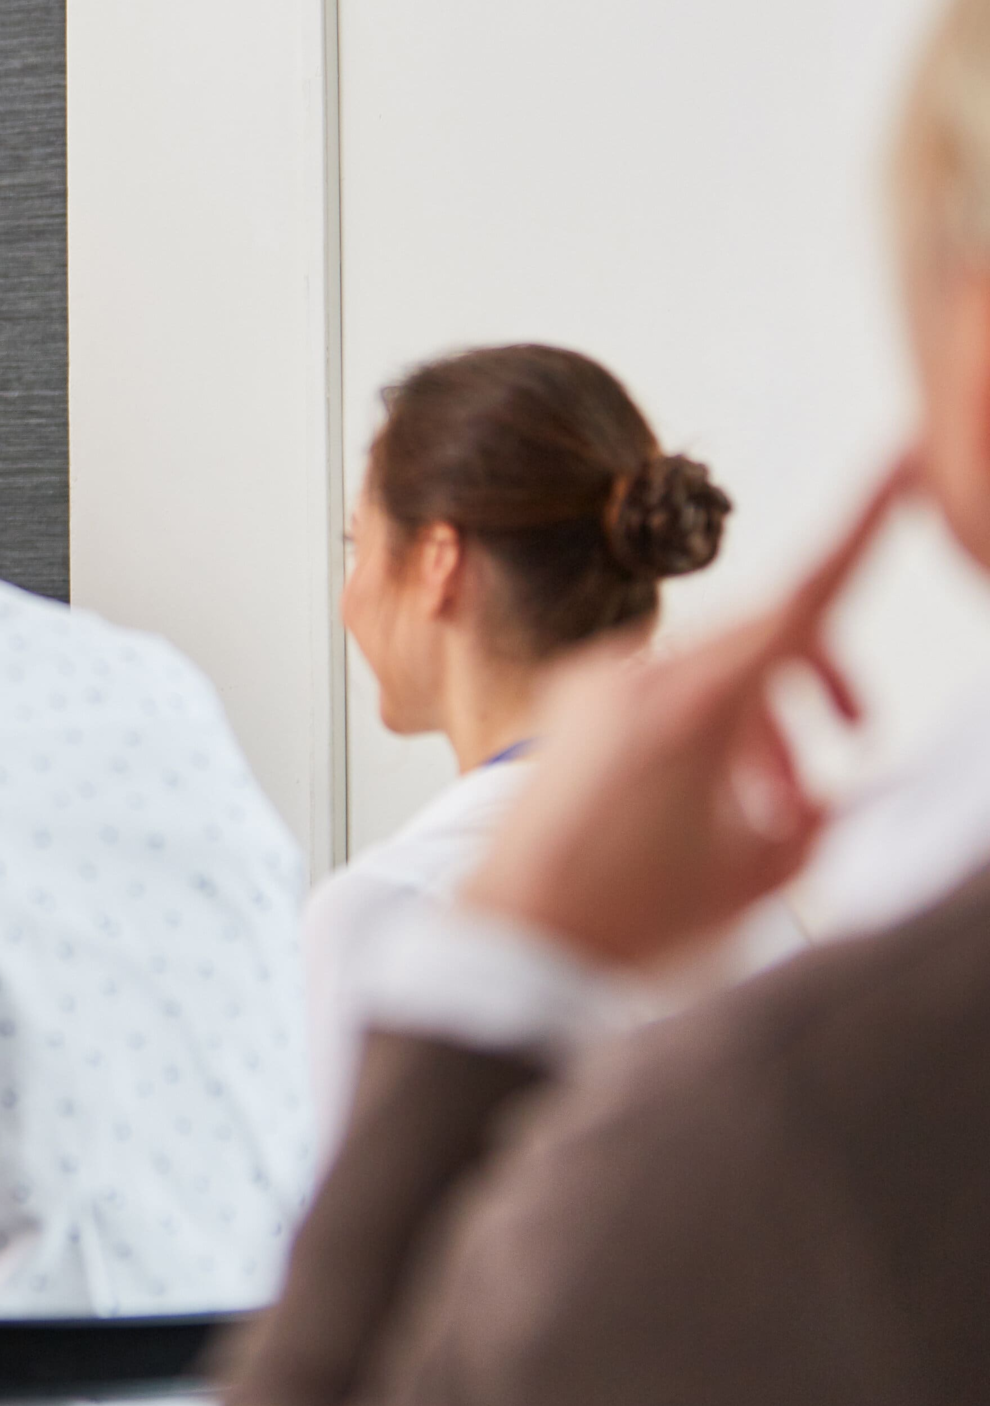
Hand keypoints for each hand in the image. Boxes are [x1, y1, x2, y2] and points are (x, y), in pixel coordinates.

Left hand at [461, 457, 912, 967]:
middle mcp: (640, 677)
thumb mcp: (763, 875)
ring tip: (769, 812)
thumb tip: (830, 797)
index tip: (896, 464)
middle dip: (813, 695)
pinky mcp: (569, 709)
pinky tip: (703, 806)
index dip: (864, 527)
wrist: (509, 941)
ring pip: (712, 673)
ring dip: (758, 730)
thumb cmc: (625, 918)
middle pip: (763, 645)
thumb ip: (816, 818)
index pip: (807, 599)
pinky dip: (701, 735)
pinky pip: (657, 694)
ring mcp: (595, 688)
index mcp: (699, 704)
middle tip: (849, 741)